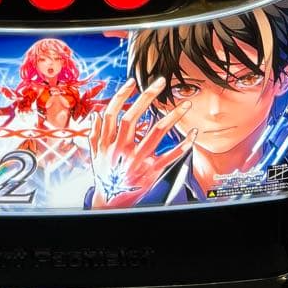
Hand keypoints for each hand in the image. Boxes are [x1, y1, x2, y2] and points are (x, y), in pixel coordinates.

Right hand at [88, 77, 196, 209]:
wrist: (111, 205)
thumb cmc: (104, 177)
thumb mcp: (94, 155)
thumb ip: (94, 134)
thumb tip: (97, 115)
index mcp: (107, 143)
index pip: (112, 113)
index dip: (121, 96)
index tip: (132, 82)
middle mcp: (121, 149)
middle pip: (133, 118)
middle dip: (147, 97)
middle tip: (160, 82)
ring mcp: (137, 161)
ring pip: (156, 134)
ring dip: (172, 117)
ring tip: (185, 104)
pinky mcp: (151, 172)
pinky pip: (170, 156)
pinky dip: (183, 145)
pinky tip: (193, 134)